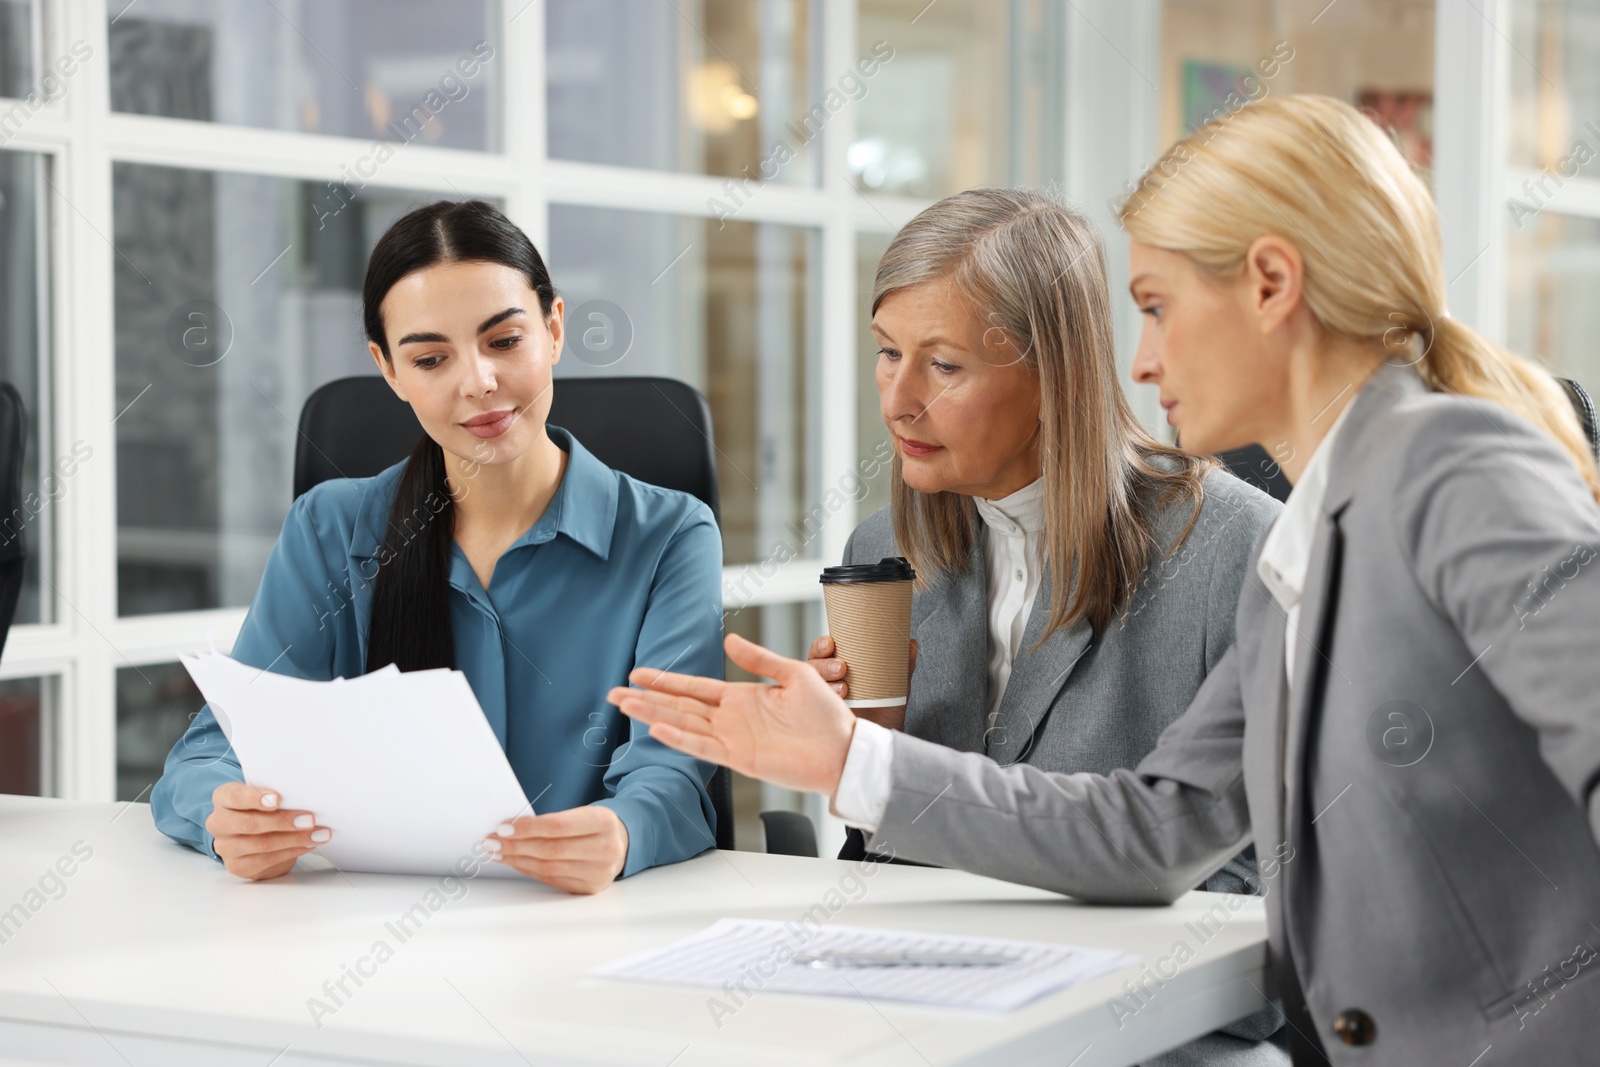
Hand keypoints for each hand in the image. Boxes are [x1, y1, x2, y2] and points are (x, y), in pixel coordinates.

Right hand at [206, 782, 329, 880]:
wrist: (253, 835)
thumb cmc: (261, 807)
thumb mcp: (264, 795)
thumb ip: (276, 794)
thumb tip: (306, 796)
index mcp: (223, 797)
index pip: (235, 796)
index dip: (256, 798)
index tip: (279, 799)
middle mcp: (218, 822)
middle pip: (250, 823)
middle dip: (284, 821)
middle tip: (310, 819)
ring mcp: (225, 847)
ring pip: (262, 844)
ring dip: (295, 839)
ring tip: (318, 834)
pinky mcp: (237, 866)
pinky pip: (268, 859)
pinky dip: (293, 851)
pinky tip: (309, 844)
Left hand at [485, 806, 628, 894]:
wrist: (622, 843)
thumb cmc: (594, 826)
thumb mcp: (582, 813)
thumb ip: (553, 821)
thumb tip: (511, 830)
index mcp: (603, 822)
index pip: (558, 826)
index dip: (527, 828)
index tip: (503, 828)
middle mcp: (605, 849)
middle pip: (551, 850)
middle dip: (516, 846)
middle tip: (492, 842)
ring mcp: (599, 872)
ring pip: (549, 868)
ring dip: (518, 860)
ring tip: (499, 853)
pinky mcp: (589, 888)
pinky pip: (552, 880)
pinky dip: (530, 870)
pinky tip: (516, 862)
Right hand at [608, 632, 856, 795]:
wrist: (844, 750)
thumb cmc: (825, 715)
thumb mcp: (794, 674)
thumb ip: (759, 659)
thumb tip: (729, 641)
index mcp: (740, 698)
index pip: (693, 688)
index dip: (665, 681)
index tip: (638, 674)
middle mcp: (730, 719)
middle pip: (679, 707)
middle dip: (646, 700)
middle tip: (614, 693)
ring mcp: (732, 739)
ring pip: (683, 726)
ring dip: (654, 717)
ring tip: (625, 706)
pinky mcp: (740, 759)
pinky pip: (703, 748)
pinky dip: (679, 740)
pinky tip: (658, 730)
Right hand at [806, 635, 917, 729]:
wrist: (885, 735)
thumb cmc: (886, 707)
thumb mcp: (896, 685)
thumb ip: (903, 664)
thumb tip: (912, 642)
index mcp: (838, 664)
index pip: (822, 650)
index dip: (822, 645)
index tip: (831, 643)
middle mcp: (825, 679)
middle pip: (813, 664)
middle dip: (824, 664)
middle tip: (842, 668)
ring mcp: (821, 696)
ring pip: (811, 684)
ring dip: (825, 682)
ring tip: (844, 688)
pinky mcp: (821, 713)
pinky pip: (814, 704)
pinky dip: (823, 701)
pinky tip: (840, 702)